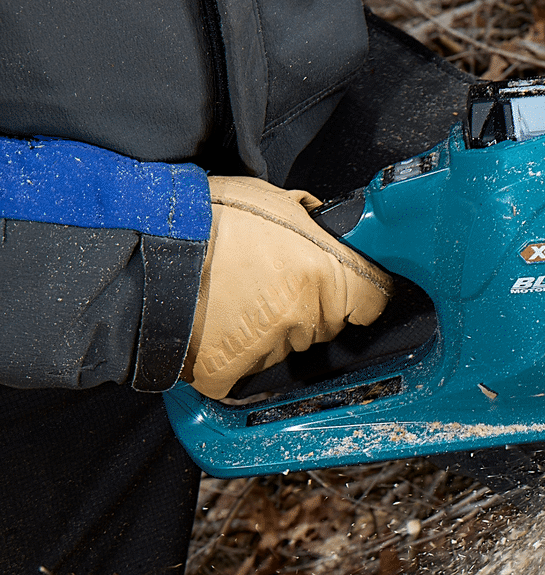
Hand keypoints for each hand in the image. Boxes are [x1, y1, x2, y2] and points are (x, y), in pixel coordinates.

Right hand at [183, 177, 392, 397]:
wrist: (142, 252)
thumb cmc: (206, 219)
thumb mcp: (276, 201)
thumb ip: (314, 227)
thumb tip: (332, 234)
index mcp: (325, 271)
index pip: (373, 299)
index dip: (360, 290)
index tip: (349, 286)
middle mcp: (304, 314)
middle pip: (328, 322)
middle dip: (310, 305)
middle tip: (269, 279)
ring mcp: (270, 348)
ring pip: (290, 345)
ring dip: (273, 328)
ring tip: (233, 296)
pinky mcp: (230, 372)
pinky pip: (247, 368)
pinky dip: (235, 354)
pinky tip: (215, 325)